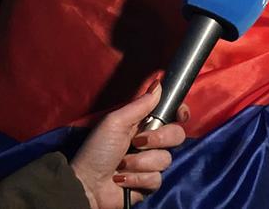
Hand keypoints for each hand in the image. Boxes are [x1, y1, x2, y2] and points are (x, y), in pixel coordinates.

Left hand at [71, 81, 187, 208]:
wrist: (87, 185)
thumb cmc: (97, 150)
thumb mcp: (115, 122)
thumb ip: (139, 104)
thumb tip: (158, 84)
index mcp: (142, 123)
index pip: (171, 114)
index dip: (180, 112)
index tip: (180, 115)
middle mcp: (150, 142)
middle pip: (176, 135)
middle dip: (158, 139)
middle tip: (138, 142)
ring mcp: (150, 163)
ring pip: (165, 159)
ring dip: (141, 162)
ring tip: (122, 164)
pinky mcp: (149, 183)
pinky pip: (157, 178)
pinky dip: (138, 179)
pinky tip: (123, 179)